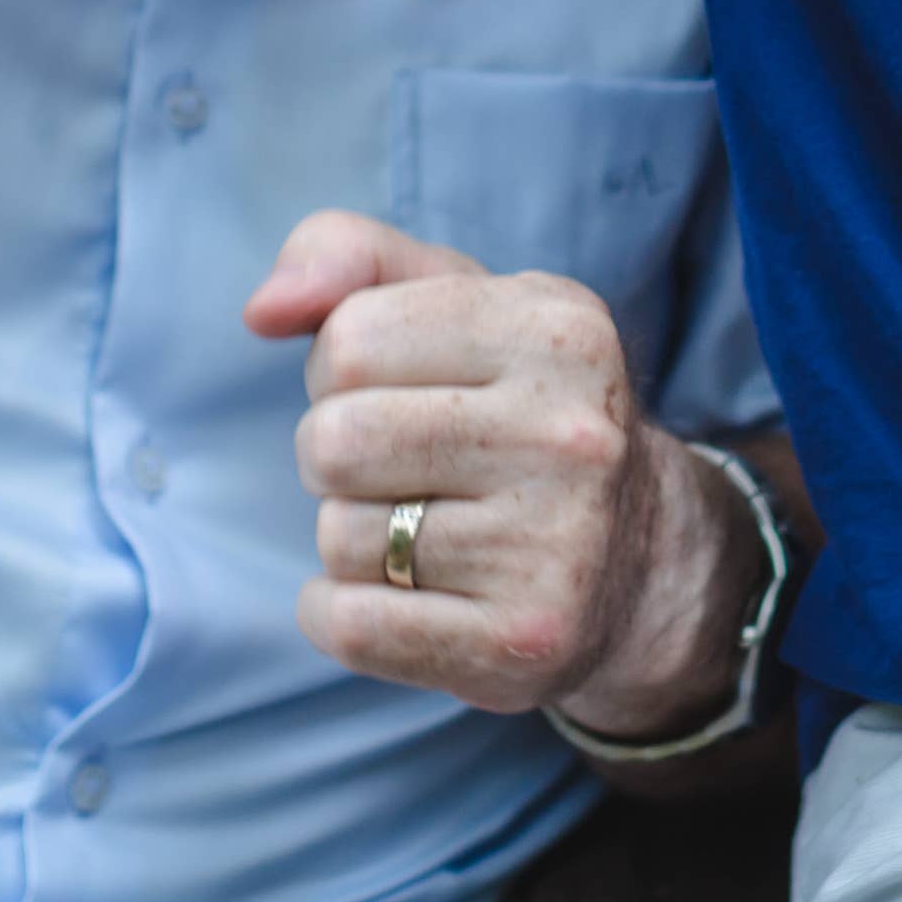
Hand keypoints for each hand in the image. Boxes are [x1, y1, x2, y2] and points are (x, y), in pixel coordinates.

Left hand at [244, 211, 736, 730]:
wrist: (637, 556)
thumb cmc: (513, 405)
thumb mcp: (459, 299)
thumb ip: (350, 259)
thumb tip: (264, 310)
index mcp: (556, 329)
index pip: (348, 339)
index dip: (341, 368)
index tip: (398, 388)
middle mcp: (570, 435)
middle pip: (333, 441)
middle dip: (335, 455)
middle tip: (399, 466)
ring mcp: (556, 547)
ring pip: (339, 538)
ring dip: (351, 537)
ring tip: (422, 528)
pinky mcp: (524, 642)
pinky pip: (354, 627)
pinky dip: (339, 612)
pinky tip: (398, 592)